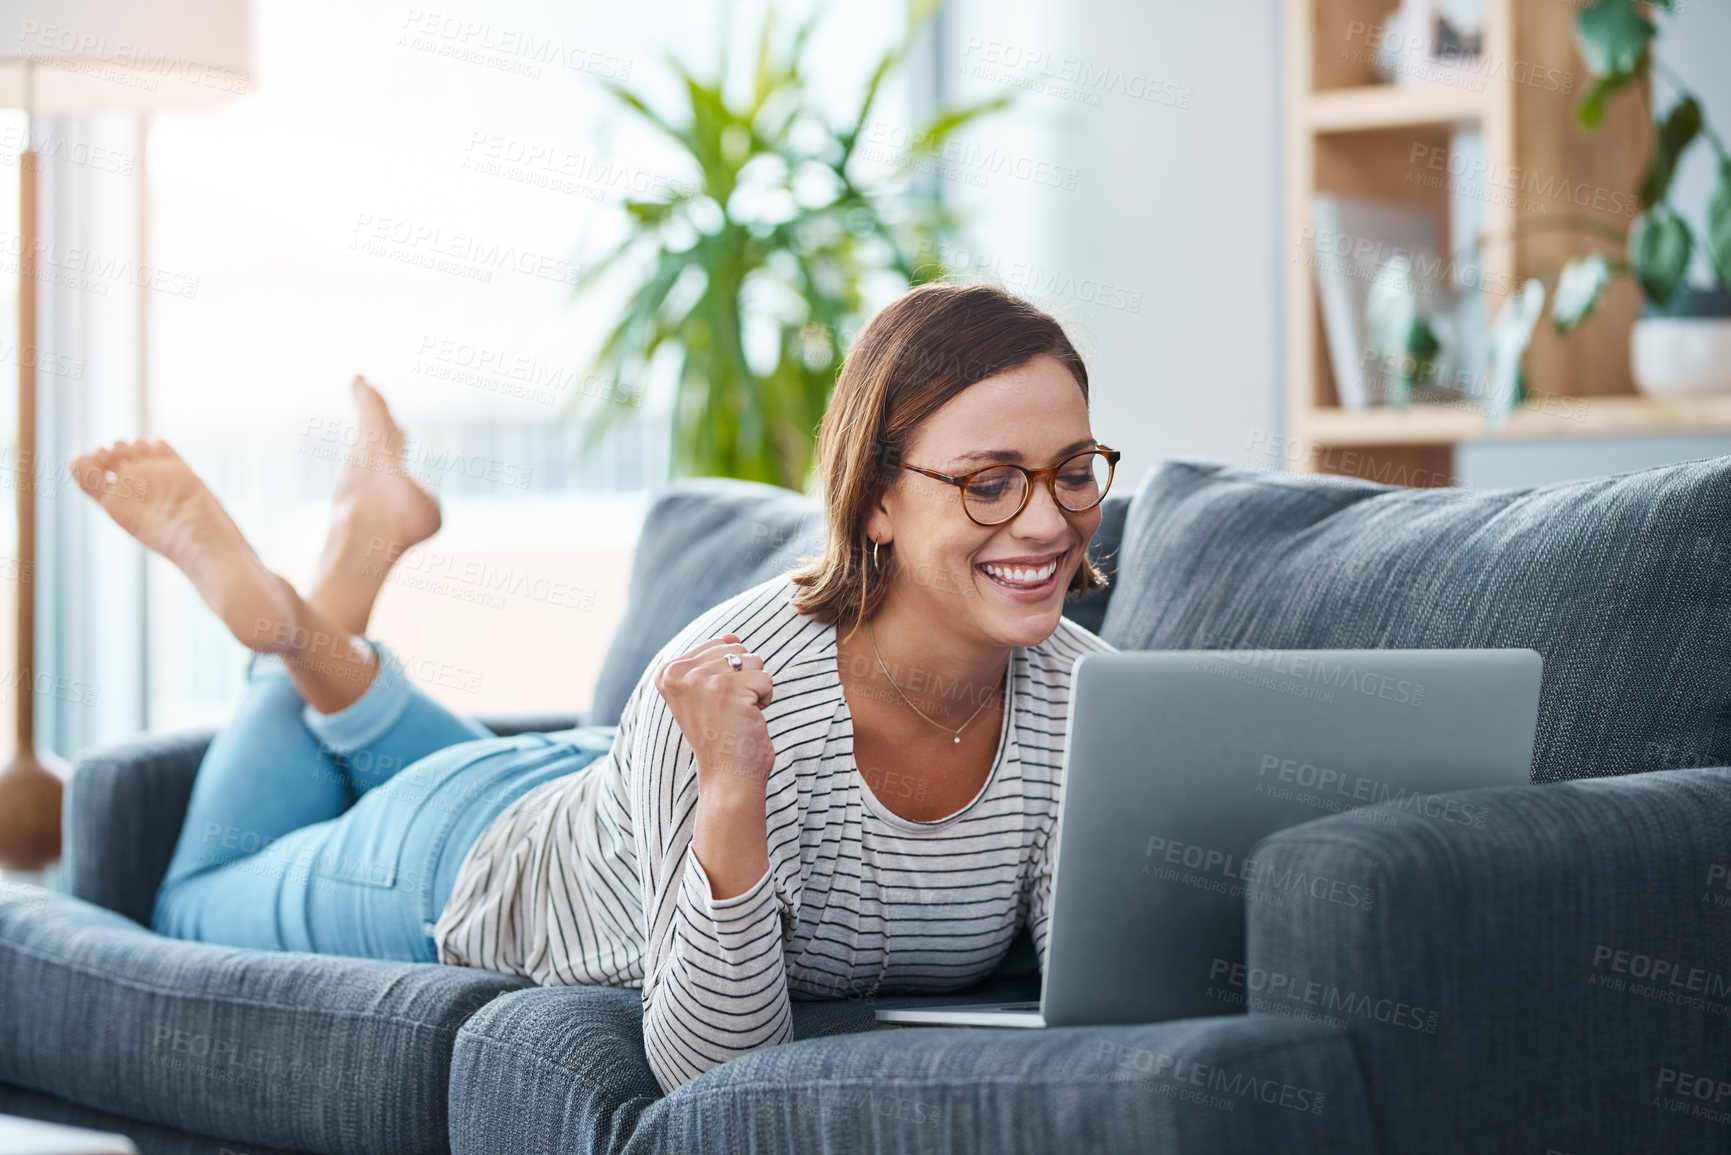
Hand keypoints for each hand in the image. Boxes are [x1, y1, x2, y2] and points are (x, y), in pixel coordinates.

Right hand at [652, 633, 775, 801]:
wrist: (726, 776)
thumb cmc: (720, 735)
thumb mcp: (704, 693)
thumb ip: (711, 660)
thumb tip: (732, 635)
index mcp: (668, 671)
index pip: (718, 645)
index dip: (727, 675)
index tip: (714, 704)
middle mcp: (680, 672)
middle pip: (736, 650)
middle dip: (743, 679)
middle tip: (728, 711)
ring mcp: (703, 680)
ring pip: (753, 661)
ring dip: (755, 689)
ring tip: (737, 714)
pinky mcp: (729, 690)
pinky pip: (766, 680)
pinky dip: (765, 700)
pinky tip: (747, 720)